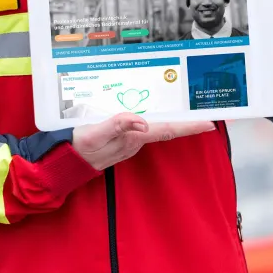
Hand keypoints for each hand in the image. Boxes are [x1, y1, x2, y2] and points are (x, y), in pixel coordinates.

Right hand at [72, 113, 215, 170]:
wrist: (63, 162)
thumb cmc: (78, 146)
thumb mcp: (94, 134)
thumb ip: (117, 126)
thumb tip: (144, 122)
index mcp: (132, 138)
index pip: (167, 130)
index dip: (189, 126)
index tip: (209, 122)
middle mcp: (134, 141)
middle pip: (167, 129)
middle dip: (187, 122)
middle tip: (205, 111)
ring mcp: (128, 142)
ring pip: (157, 129)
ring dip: (173, 121)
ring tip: (188, 110)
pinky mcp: (121, 141)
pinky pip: (144, 130)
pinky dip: (157, 122)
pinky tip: (159, 114)